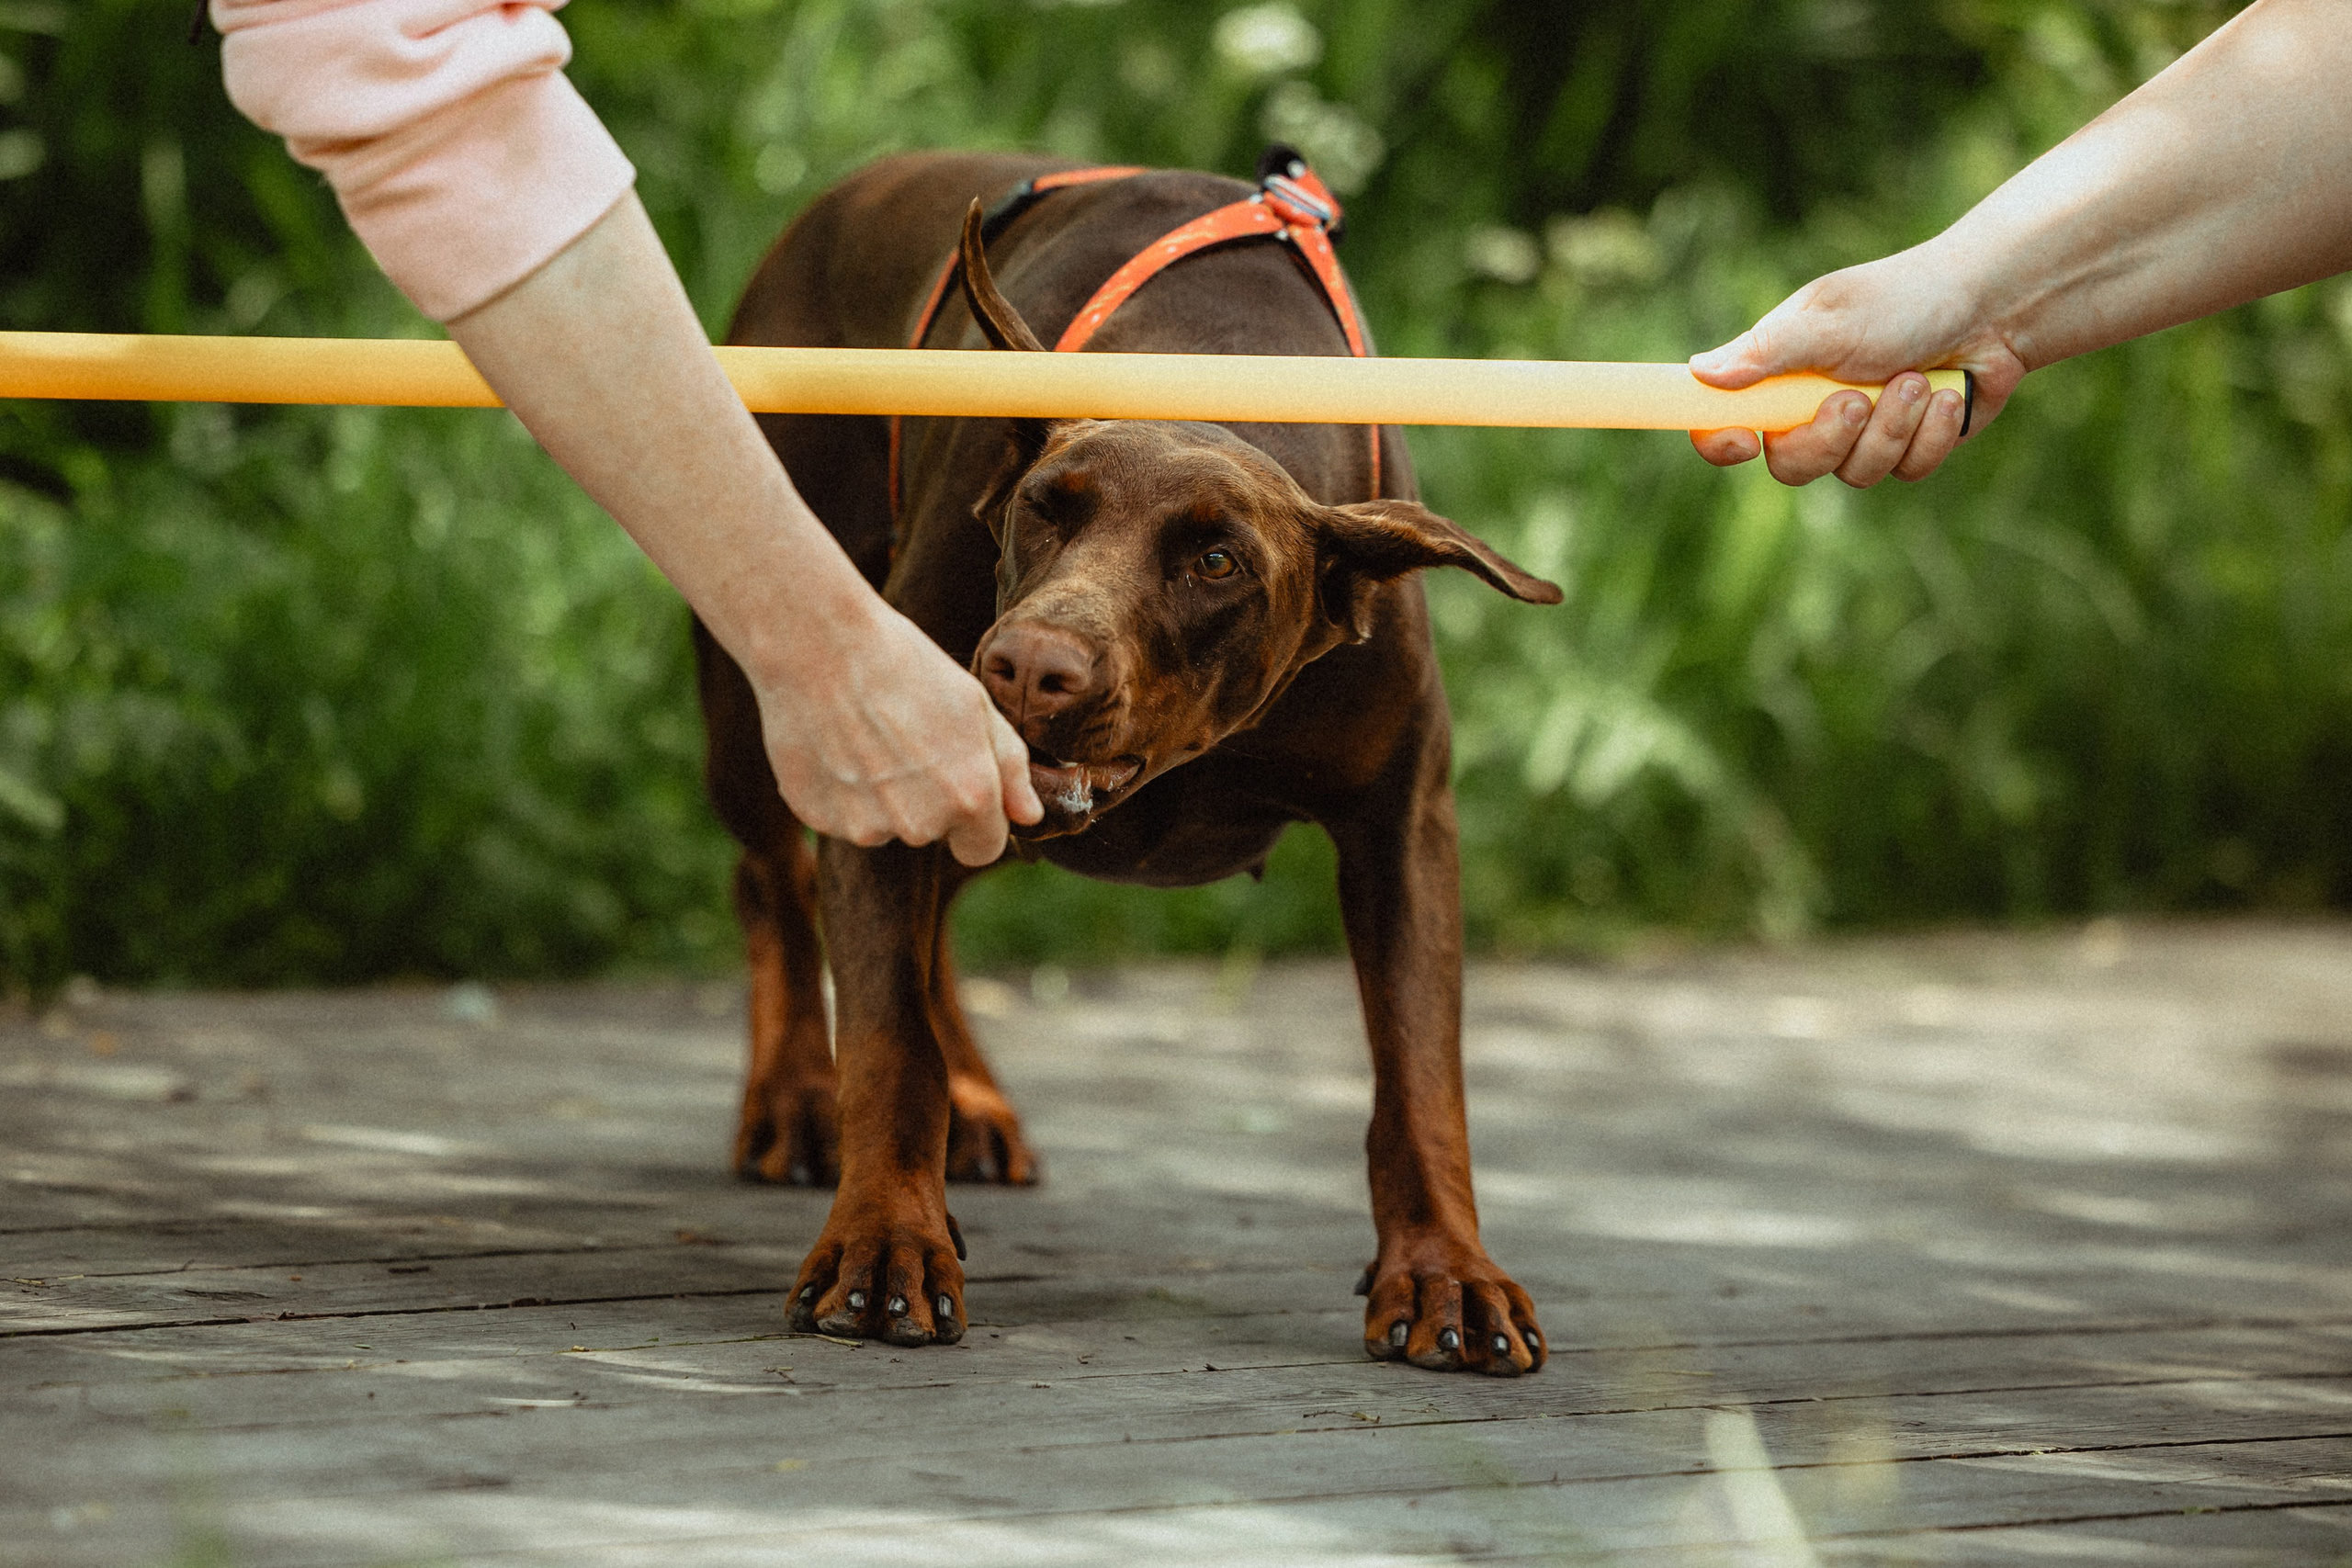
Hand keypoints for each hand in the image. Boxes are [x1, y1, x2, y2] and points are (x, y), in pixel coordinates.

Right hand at [750, 599, 1042, 866]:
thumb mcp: (976, 706)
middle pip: (931, 833)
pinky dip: (842, 791)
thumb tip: (1028, 815)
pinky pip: (842, 818)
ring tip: (866, 736)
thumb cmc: (906, 666)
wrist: (818, 643)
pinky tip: (835, 743)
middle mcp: (920, 824)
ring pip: (885, 825)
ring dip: (882, 796)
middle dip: (927, 800)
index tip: (959, 787)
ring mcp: (865, 826)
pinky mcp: (819, 820)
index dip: (976, 821)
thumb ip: (1011, 768)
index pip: (983, 849)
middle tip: (905, 740)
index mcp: (970, 798)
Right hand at [1685, 252, 2025, 485]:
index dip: (1721, 441)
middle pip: (1791, 466)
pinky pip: (1905, 472)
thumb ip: (1767, 352)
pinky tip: (1946, 395)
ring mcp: (1862, 433)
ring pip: (1855, 473)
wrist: (1996, 305)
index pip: (1724, 420)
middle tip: (1857, 399)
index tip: (1744, 440)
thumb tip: (1701, 372)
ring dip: (1892, 427)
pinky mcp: (1909, 448)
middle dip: (1830, 438)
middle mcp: (1813, 408)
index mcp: (1780, 373)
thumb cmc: (1906, 299)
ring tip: (1918, 379)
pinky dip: (1929, 434)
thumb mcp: (1830, 321)